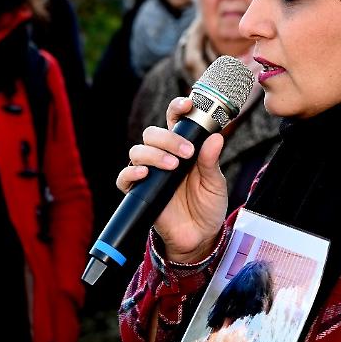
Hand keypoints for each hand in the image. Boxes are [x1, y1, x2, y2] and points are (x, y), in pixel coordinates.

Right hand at [115, 97, 228, 263]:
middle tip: (187, 152)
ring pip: (138, 151)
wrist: (200, 237)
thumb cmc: (208, 206)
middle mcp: (163, 157)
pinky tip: (146, 174)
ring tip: (173, 166)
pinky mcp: (139, 193)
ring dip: (154, 154)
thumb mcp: (215, 183)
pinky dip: (131, 173)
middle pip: (151, 133)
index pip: (174, 120)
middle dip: (167, 137)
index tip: (187, 104)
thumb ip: (211, 161)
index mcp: (182, 148)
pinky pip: (125, 178)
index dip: (177, 107)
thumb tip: (216, 137)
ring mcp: (150, 174)